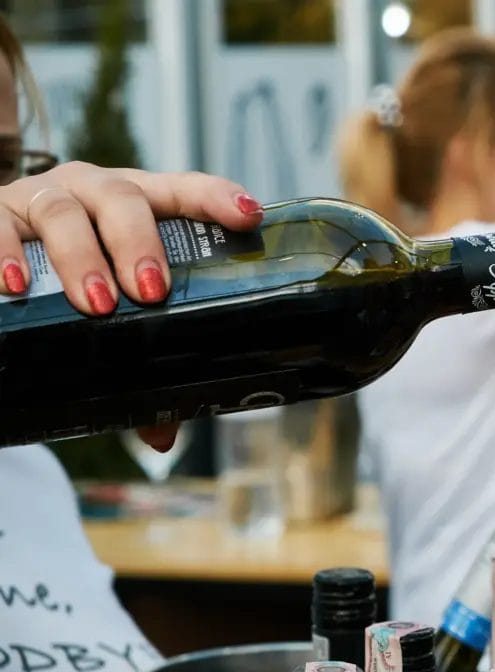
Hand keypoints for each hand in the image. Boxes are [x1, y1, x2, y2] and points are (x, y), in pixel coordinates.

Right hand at [0, 162, 264, 449]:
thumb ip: (140, 366)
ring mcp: (42, 197)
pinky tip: (15, 286)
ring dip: (83, 258)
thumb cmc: (74, 286)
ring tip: (97, 303)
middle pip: (125, 199)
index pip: (185, 191)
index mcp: (139, 206)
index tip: (248, 215)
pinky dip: (6, 254)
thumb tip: (161, 435)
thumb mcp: (112, 312)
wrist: (1, 272)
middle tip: (151, 291)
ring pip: (66, 212)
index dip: (216, 198)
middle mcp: (93, 191)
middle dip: (140, 244)